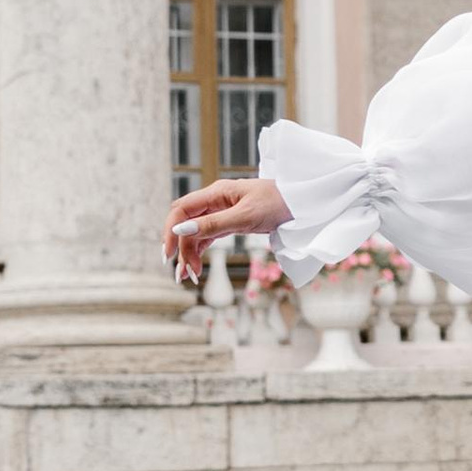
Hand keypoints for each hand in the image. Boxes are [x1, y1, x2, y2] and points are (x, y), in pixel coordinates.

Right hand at [166, 172, 290, 286]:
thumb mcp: (245, 217)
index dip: (170, 231)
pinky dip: (200, 251)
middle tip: (183, 274)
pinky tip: (196, 267)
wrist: (302, 203)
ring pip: (195, 233)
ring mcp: (221, 211)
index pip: (181, 209)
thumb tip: (181, 229)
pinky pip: (208, 236)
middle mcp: (215, 200)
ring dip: (189, 253)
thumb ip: (214, 224)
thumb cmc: (278, 204)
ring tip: (189, 277)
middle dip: (180, 248)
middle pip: (186, 223)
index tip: (169, 255)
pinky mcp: (229, 221)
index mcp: (216, 193)